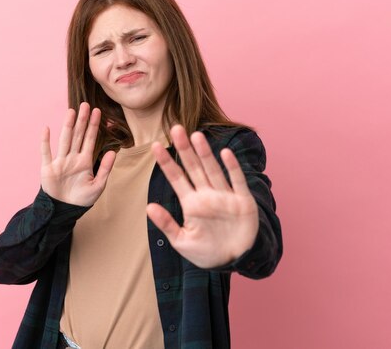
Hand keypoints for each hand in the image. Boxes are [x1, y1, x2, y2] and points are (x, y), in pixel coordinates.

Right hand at [40, 102, 115, 206]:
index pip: (90, 139)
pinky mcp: (48, 169)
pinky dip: (45, 142)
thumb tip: (114, 152)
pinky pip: (46, 153)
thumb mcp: (98, 185)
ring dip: (68, 126)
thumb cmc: (82, 199)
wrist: (65, 211)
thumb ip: (105, 168)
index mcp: (85, 161)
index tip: (98, 111)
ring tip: (71, 111)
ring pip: (65, 140)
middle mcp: (72, 158)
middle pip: (78, 135)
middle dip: (82, 120)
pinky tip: (46, 129)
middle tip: (85, 105)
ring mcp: (60, 162)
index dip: (94, 125)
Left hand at [147, 125, 259, 268]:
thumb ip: (166, 224)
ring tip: (196, 136)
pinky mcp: (242, 201)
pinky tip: (225, 153)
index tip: (154, 146)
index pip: (176, 178)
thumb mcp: (182, 241)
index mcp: (191, 203)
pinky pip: (236, 181)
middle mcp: (207, 195)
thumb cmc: (207, 252)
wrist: (235, 261)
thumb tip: (148, 207)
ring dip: (205, 153)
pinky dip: (232, 168)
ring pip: (212, 170)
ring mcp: (224, 196)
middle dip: (184, 149)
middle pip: (193, 167)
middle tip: (175, 128)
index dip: (166, 162)